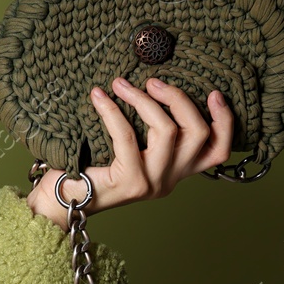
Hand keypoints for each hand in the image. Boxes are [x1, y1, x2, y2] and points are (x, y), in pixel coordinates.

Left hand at [26, 77, 234, 226]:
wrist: (59, 202)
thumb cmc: (88, 169)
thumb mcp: (128, 150)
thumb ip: (147, 133)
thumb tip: (152, 88)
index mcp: (175, 172)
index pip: (218, 150)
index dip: (224, 121)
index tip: (214, 93)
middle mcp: (169, 180)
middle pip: (198, 133)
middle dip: (179, 100)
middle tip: (152, 81)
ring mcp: (152, 183)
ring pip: (167, 132)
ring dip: (144, 101)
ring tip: (122, 84)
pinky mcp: (130, 182)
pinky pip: (127, 137)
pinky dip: (113, 111)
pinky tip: (99, 96)